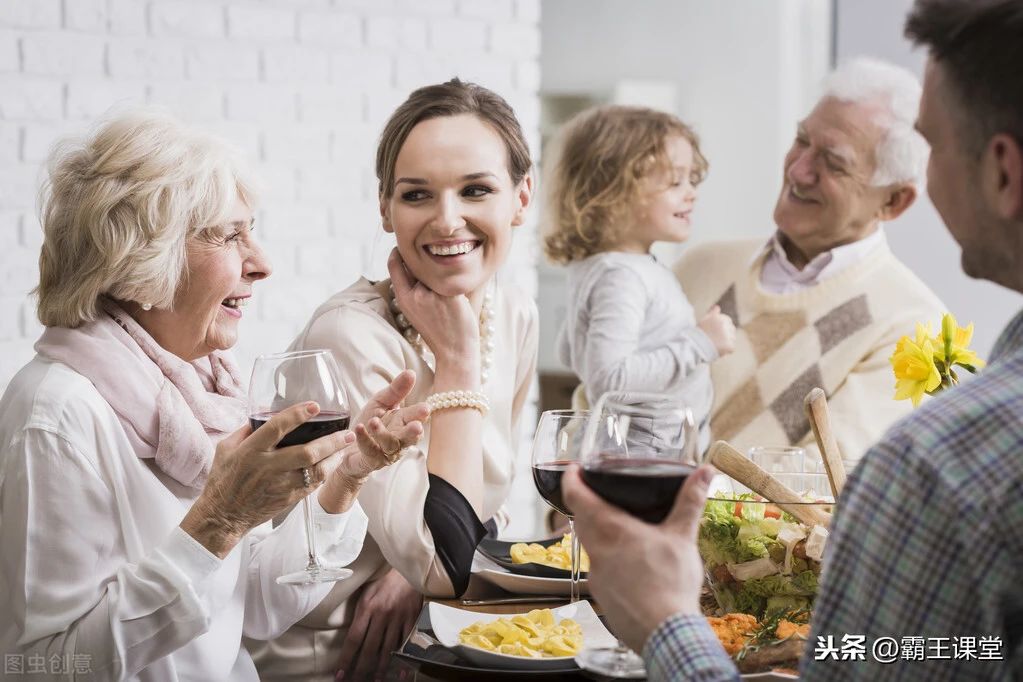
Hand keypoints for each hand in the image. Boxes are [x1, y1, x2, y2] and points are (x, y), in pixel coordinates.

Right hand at [182, 403, 354, 557]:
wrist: (223, 515)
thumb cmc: (224, 479)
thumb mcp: (226, 448)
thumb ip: (247, 430)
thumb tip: (267, 412)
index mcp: (251, 451)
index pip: (277, 428)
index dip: (297, 415)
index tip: (314, 406)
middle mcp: (268, 468)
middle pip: (306, 452)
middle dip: (330, 441)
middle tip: (346, 432)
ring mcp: (281, 485)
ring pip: (316, 470)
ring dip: (334, 457)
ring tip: (346, 444)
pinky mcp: (289, 498)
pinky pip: (314, 484)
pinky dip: (327, 471)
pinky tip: (334, 461)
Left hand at [318, 370, 429, 512]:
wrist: (347, 449)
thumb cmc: (369, 425)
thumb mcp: (381, 403)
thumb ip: (396, 390)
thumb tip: (411, 372)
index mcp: (403, 422)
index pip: (415, 417)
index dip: (420, 414)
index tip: (425, 409)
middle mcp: (398, 439)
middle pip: (409, 437)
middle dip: (413, 432)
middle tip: (417, 427)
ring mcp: (385, 452)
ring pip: (389, 445)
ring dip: (383, 434)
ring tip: (374, 422)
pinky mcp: (370, 460)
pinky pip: (369, 450)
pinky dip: (364, 439)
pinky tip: (360, 428)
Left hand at [334, 568, 422, 680]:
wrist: (408, 568)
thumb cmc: (384, 581)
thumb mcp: (366, 592)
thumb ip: (359, 612)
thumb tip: (349, 632)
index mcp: (367, 607)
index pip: (353, 639)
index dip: (346, 659)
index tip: (340, 674)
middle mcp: (382, 615)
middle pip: (369, 649)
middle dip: (361, 670)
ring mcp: (398, 618)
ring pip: (388, 649)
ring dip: (381, 669)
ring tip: (376, 681)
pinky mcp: (412, 619)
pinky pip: (406, 643)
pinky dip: (403, 660)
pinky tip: (399, 673)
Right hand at [387, 248, 479, 372]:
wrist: (455, 351)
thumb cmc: (437, 330)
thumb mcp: (414, 311)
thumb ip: (411, 288)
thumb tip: (414, 263)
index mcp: (404, 298)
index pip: (394, 265)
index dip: (399, 253)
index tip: (404, 248)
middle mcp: (416, 294)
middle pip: (418, 264)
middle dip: (425, 263)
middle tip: (433, 267)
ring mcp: (434, 294)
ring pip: (439, 270)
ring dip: (445, 273)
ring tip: (451, 293)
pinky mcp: (453, 294)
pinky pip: (455, 276)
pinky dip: (459, 280)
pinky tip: (463, 294)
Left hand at [561, 464, 714, 652]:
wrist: (666, 635)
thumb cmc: (672, 585)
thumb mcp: (683, 537)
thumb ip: (690, 502)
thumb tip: (705, 472)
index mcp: (611, 531)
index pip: (576, 497)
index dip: (571, 479)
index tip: (574, 469)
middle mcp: (596, 552)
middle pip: (580, 520)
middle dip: (585, 505)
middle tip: (599, 495)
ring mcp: (596, 577)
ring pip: (589, 546)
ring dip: (597, 534)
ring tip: (620, 528)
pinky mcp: (602, 597)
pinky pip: (598, 571)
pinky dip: (608, 560)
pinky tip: (629, 565)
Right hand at [698, 305, 735, 355]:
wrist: (693, 347)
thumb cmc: (698, 334)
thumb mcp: (704, 320)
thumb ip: (712, 313)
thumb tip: (717, 307)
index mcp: (718, 317)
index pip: (727, 320)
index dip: (722, 327)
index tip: (715, 332)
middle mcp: (724, 324)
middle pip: (731, 329)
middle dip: (726, 333)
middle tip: (716, 340)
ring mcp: (727, 335)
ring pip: (732, 338)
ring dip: (726, 341)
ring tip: (716, 345)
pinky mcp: (729, 345)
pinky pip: (731, 348)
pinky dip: (726, 350)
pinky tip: (718, 350)